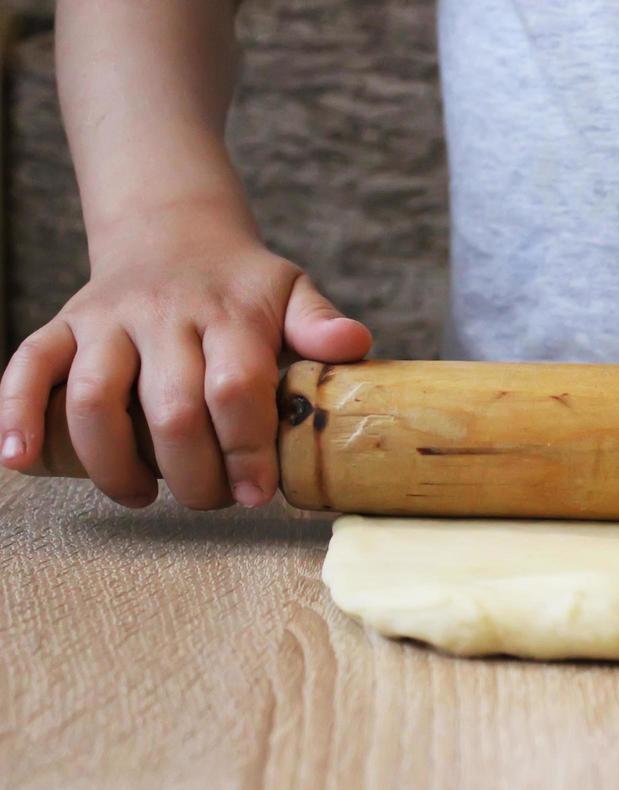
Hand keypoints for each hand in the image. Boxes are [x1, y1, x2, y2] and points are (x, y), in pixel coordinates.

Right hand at [0, 207, 370, 507]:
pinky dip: (15, 415)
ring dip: (114, 464)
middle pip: (170, 409)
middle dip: (192, 473)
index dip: (245, 449)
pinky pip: (26, 368)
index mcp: (228, 313)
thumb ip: (319, 323)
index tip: (256, 493)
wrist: (173, 233)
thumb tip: (357, 345)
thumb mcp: (292, 291)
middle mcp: (162, 315)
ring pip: (93, 399)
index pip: (236, 388)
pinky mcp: (61, 326)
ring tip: (142, 496)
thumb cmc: (242, 285)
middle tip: (212, 501)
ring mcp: (105, 321)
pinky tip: (19, 461)